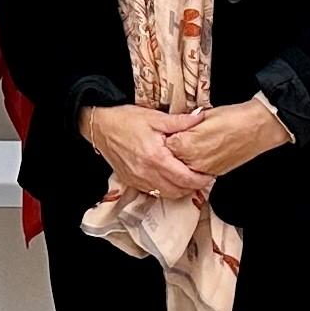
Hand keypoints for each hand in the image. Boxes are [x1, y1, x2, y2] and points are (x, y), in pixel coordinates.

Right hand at [82, 102, 215, 200]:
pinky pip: (153, 192)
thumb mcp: (154, 117)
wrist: (100, 126)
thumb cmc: (126, 119)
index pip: (185, 178)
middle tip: (202, 176)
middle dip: (194, 186)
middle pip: (178, 190)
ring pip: (167, 194)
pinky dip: (165, 189)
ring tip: (188, 178)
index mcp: (156, 157)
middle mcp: (146, 173)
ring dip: (180, 190)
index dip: (201, 179)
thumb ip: (180, 121)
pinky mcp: (131, 182)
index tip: (210, 174)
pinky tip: (169, 178)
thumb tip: (202, 116)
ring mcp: (138, 180)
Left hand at [169, 96, 293, 181]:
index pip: (164, 146)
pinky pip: (197, 173)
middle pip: (171, 161)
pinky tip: (200, 155)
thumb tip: (173, 128)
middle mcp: (193, 161)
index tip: (169, 134)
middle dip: (172, 152)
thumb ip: (184, 124)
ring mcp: (204, 170)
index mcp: (186, 144)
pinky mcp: (215, 174)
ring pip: (183, 170)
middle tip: (177, 142)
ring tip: (189, 149)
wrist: (257, 128)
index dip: (167, 139)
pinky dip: (195, 166)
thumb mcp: (203, 115)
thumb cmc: (232, 118)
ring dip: (183, 161)